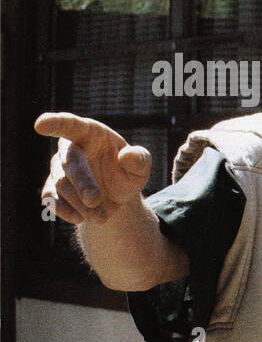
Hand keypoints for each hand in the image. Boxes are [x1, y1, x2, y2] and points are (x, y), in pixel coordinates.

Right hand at [35, 112, 151, 224]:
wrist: (118, 196)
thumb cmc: (128, 172)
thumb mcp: (140, 166)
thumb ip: (139, 159)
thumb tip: (127, 155)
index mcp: (90, 134)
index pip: (71, 125)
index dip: (56, 123)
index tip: (40, 124)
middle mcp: (70, 148)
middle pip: (69, 163)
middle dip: (82, 183)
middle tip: (95, 200)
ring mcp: (58, 168)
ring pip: (61, 184)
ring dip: (81, 204)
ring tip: (103, 217)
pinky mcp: (52, 188)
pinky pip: (50, 198)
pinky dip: (64, 210)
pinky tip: (79, 218)